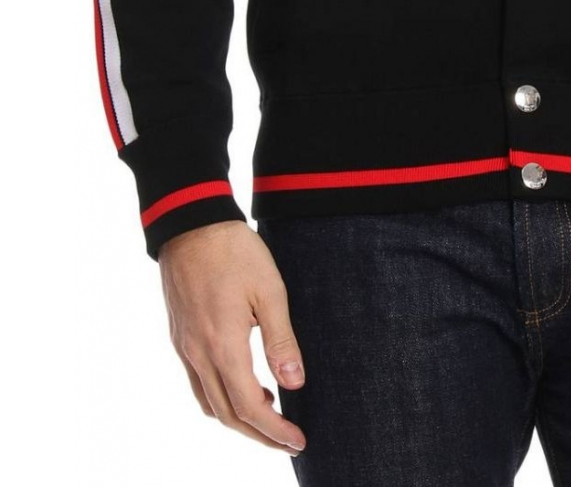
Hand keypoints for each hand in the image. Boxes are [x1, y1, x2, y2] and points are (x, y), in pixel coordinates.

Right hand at [158, 219, 307, 455]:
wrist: (192, 224)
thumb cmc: (235, 252)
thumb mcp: (269, 291)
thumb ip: (281, 340)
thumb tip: (295, 383)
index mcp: (223, 345)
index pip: (250, 407)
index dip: (275, 430)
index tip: (298, 440)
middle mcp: (198, 354)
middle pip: (227, 415)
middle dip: (258, 435)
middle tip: (287, 439)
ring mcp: (184, 347)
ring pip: (209, 403)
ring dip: (237, 419)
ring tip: (269, 414)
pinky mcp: (179, 337)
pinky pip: (197, 383)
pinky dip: (220, 397)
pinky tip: (242, 383)